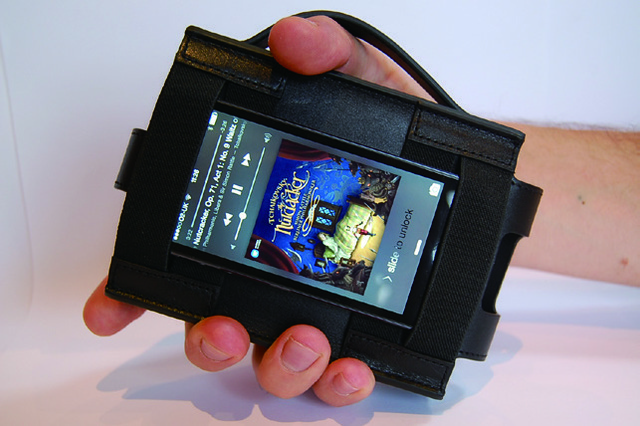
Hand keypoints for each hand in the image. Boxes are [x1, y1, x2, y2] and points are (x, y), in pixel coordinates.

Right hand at [83, 15, 425, 405]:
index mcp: (257, 216)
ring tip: (303, 341)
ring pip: (276, 359)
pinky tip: (351, 365)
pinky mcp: (364, 329)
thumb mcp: (364, 78)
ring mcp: (318, 305)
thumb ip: (327, 53)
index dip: (133, 289)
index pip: (181, 255)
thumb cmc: (406, 128)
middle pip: (219, 322)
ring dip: (278, 365)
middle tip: (225, 327)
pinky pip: (340, 375)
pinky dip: (339, 383)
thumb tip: (293, 42)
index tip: (106, 309)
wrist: (460, 168)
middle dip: (211, 338)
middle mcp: (277, 268)